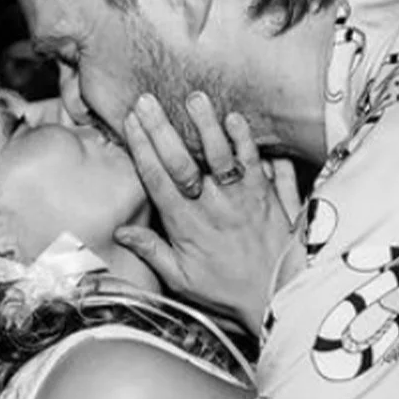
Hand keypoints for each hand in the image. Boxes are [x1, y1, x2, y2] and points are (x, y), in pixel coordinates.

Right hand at [114, 92, 295, 332]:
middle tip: (148, 100)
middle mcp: (212, 208)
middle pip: (182, 162)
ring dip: (207, 126)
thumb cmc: (227, 292)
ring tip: (194, 98)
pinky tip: (237, 119)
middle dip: (163, 128)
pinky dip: (248, 142)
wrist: (277, 300)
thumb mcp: (182, 279)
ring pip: (222, 156)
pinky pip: (258, 164)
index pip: (157, 180)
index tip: (130, 121)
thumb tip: (120, 231)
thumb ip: (152, 251)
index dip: (141, 148)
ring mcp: (242, 200)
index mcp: (186, 226)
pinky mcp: (271, 197)